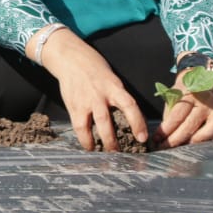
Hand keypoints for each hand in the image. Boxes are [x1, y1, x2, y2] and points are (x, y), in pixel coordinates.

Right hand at [35, 28, 147, 151]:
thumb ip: (119, 97)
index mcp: (113, 87)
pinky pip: (79, 127)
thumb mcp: (112, 80)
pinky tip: (90, 146)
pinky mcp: (73, 106)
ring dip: (100, 142)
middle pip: (107, 121)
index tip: (142, 138)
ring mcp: (84, 101)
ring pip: (91, 125)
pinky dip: (85, 139)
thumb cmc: (95, 70)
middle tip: (121, 152)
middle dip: (114, 140)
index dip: (137, 123)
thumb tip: (132, 119)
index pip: (129, 105)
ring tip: (107, 153)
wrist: (70, 59)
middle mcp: (98, 95)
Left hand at [153, 75, 212, 147]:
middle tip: (167, 147)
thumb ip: (169, 116)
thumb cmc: (183, 98)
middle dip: (177, 139)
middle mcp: (205, 101)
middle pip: (192, 123)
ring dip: (199, 139)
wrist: (200, 84)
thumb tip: (161, 138)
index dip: (166, 130)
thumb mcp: (172, 100)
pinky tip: (209, 143)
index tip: (157, 140)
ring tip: (186, 147)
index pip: (177, 115)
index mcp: (188, 94)